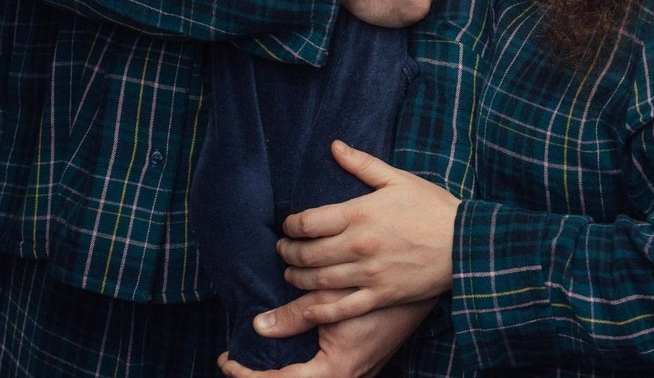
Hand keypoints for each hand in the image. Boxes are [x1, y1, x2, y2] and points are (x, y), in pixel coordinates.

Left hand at [218, 298, 432, 377]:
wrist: (428, 284)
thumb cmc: (384, 288)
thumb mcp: (338, 299)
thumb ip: (300, 312)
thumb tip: (259, 325)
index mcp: (340, 370)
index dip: (248, 376)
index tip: (226, 359)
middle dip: (257, 376)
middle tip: (230, 359)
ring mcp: (352, 371)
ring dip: (275, 369)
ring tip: (248, 353)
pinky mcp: (355, 360)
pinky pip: (316, 369)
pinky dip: (293, 361)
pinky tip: (280, 343)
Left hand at [271, 141, 457, 324]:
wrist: (465, 243)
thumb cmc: (432, 206)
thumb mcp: (397, 178)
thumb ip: (361, 164)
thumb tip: (334, 146)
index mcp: (360, 214)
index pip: (310, 222)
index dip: (291, 225)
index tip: (287, 226)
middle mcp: (359, 246)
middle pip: (309, 254)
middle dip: (288, 252)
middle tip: (282, 250)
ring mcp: (369, 274)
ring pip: (320, 281)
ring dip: (297, 278)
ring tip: (290, 273)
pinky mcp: (381, 296)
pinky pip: (342, 308)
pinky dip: (320, 309)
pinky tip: (307, 307)